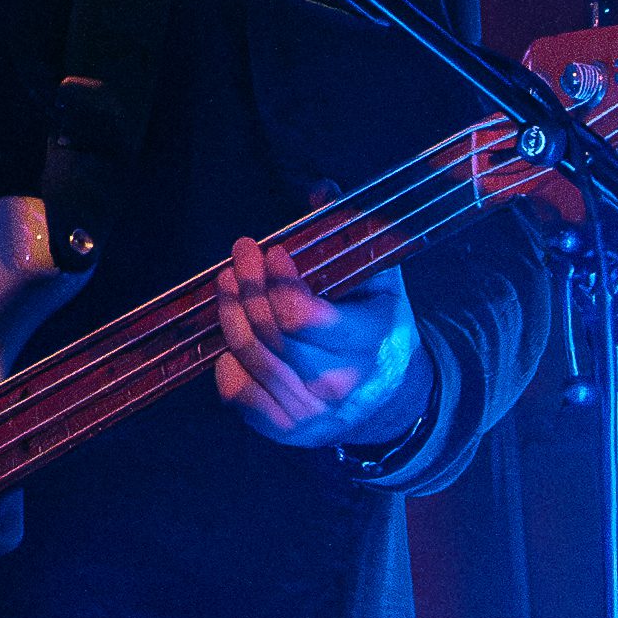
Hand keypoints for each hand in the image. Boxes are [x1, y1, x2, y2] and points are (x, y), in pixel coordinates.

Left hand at [212, 235, 422, 449]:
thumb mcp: (380, 280)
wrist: (391, 401)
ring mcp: (311, 411)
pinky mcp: (286, 429)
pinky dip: (227, 362)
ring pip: (248, 356)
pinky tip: (233, 338)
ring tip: (227, 282)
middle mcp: (340, 382)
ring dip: (229, 313)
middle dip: (246, 285)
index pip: (302, 316)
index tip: (271, 250)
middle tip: (240, 254)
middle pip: (269, 333)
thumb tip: (321, 188)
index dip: (276, 281)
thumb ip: (352, 235)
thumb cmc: (379, 329)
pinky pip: (237, 393)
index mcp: (370, 342)